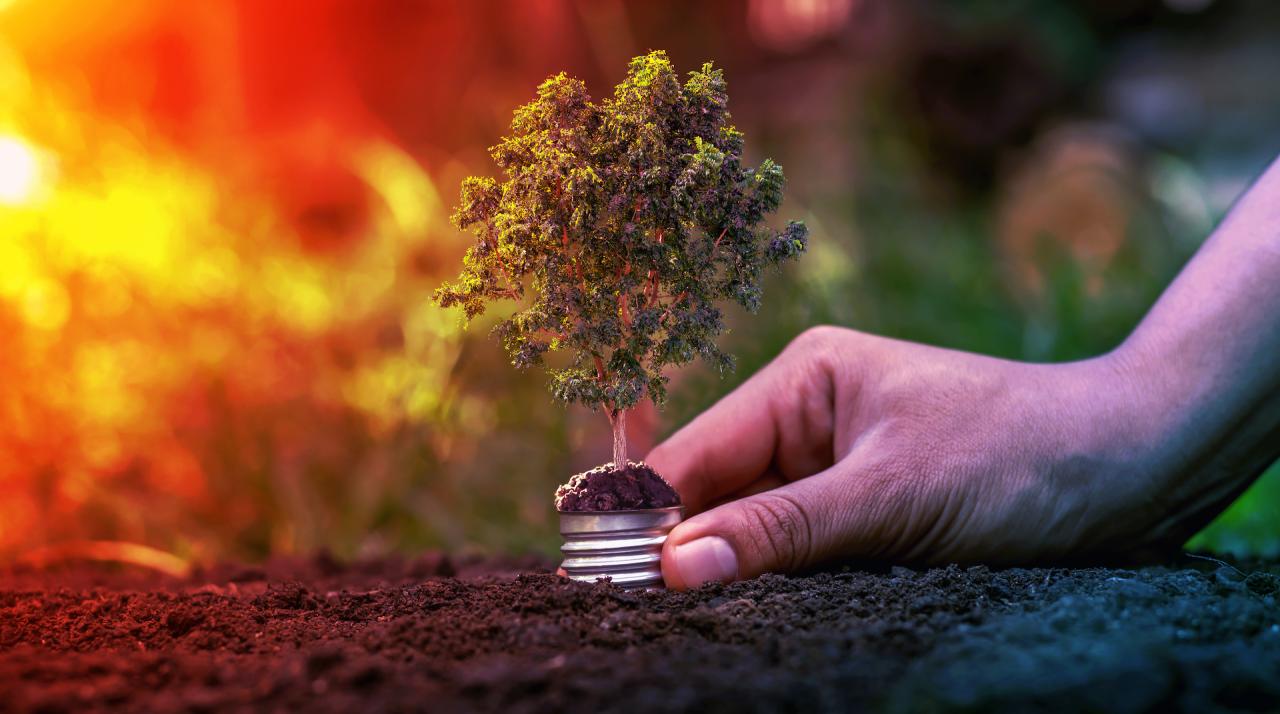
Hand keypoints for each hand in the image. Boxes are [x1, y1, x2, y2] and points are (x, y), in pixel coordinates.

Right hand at [647, 326, 1224, 588]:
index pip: (695, 452)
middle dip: (683, 546)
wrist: (1137, 464)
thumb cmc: (1019, 456)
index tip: (601, 576)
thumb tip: (671, 567)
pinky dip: (777, 578)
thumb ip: (778, 532)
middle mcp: (810, 415)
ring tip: (686, 615)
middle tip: (636, 610)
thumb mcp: (892, 497)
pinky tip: (753, 608)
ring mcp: (838, 463)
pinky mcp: (867, 507)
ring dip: (731, 567)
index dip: (644, 514)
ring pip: (753, 525)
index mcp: (805, 379)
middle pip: (715, 490)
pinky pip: (798, 547)